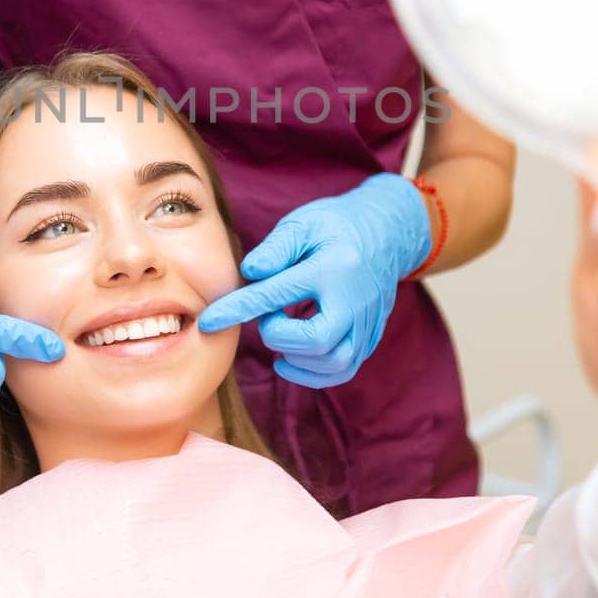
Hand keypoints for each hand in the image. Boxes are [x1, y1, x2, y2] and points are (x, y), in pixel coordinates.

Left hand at [195, 174, 431, 386]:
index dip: (238, 309)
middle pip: (317, 341)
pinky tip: (291, 358)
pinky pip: (345, 369)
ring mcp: (367, 321)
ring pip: (335, 363)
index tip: (208, 321)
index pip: (277, 294)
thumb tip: (248, 274)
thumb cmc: (337, 224)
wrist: (389, 231)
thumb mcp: (304, 223)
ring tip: (280, 336)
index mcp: (331, 267)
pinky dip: (314, 374)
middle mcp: (354, 299)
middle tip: (268, 318)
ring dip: (297, 360)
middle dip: (279, 336)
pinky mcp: (371, 336)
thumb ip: (275, 249)